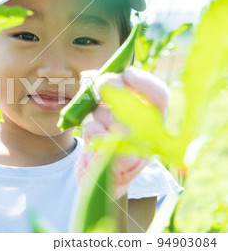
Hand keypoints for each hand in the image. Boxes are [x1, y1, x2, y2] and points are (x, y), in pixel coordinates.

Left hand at [77, 66, 169, 198]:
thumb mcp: (106, 111)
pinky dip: (91, 129)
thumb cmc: (104, 138)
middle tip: (98, 83)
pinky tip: (91, 134)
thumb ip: (104, 92)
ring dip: (98, 113)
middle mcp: (150, 137)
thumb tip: (91, 75)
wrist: (97, 178)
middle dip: (114, 90)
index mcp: (153, 119)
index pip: (159, 96)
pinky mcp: (117, 168)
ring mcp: (136, 154)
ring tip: (95, 118)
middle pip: (136, 105)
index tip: (126, 72)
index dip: (144, 82)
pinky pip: (100, 137)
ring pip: (113, 120)